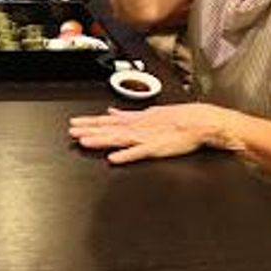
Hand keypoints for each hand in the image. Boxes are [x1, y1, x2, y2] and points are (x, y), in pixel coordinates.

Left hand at [68, 103, 232, 163]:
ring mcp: (145, 137)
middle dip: (88, 130)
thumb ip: (127, 115)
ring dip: (101, 140)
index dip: (89, 122)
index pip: (107, 121)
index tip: (74, 123)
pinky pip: (139, 153)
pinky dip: (126, 155)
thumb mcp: (147, 112)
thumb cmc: (177, 118)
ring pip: (118, 139)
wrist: (199, 121)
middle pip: (108, 129)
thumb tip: (111, 112)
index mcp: (134, 120)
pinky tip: (113, 158)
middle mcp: (136, 127)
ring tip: (84, 142)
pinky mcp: (156, 148)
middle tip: (71, 131)